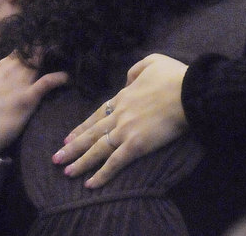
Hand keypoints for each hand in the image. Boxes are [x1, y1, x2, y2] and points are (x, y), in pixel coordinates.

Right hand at [0, 52, 67, 153]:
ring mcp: (20, 82)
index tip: (50, 43)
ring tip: (67, 59)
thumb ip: (6, 74)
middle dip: (48, 48)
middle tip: (63, 49)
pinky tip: (66, 78)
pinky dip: (59, 78)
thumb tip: (20, 68)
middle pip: (34, 49)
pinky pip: (47, 81)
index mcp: (2, 66)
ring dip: (55, 60)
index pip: (22, 47)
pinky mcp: (27, 97)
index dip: (37, 45)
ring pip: (40, 60)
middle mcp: (11, 69)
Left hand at [53, 53, 188, 187]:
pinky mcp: (136, 145)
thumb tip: (127, 81)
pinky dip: (102, 174)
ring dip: (80, 162)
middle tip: (57, 158)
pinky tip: (90, 184)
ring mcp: (125, 130)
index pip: (97, 114)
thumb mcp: (152, 61)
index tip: (70, 137)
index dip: (82, 127)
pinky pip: (115, 162)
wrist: (188, 91)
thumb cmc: (174, 76)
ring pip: (97, 149)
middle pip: (91, 133)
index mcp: (123, 96)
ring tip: (66, 171)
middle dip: (72, 147)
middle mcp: (119, 114)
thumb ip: (135, 70)